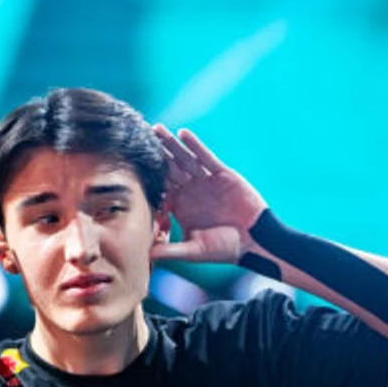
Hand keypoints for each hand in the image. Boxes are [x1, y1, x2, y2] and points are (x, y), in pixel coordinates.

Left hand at [150, 125, 267, 264]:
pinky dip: (195, 146)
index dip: (148, 176)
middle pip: (169, 169)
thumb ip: (171, 250)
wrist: (255, 240)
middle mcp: (191, 191)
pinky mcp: (222, 174)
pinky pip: (206, 157)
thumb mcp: (194, 250)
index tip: (131, 165)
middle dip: (157, 153)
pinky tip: (183, 134)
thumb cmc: (225, 249)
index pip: (160, 188)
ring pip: (185, 159)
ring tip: (158, 129)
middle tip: (140, 137)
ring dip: (172, 145)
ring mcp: (206, 181)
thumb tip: (146, 257)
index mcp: (181, 206)